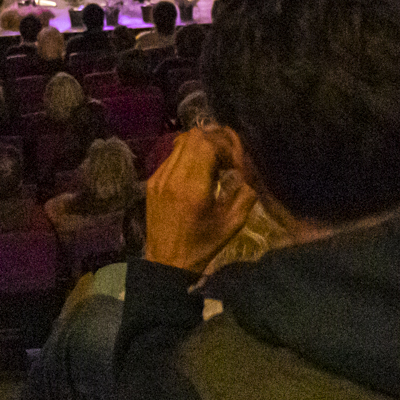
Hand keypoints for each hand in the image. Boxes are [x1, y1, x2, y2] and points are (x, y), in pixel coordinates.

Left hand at [145, 128, 256, 274]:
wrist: (166, 263)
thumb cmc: (202, 246)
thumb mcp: (232, 224)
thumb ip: (245, 194)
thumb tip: (246, 174)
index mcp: (192, 187)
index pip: (207, 143)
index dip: (227, 146)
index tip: (236, 165)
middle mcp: (172, 176)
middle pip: (194, 136)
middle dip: (216, 141)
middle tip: (228, 158)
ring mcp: (159, 177)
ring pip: (181, 141)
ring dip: (202, 146)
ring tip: (214, 163)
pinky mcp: (153, 181)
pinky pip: (172, 155)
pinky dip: (189, 156)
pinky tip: (198, 173)